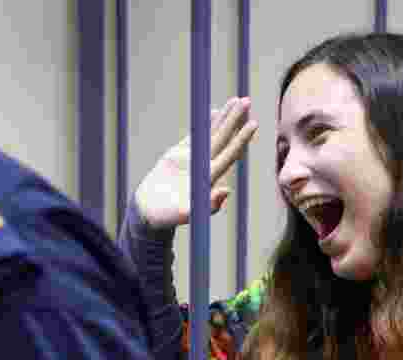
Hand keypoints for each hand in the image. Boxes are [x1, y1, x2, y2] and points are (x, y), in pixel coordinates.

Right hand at [134, 96, 257, 229]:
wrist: (148, 213)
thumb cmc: (166, 216)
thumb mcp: (187, 213)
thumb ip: (207, 204)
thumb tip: (227, 192)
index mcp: (208, 177)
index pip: (229, 153)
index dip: (240, 138)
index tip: (253, 123)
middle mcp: (204, 166)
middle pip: (223, 138)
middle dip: (235, 119)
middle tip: (247, 100)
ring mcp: (192, 159)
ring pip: (211, 133)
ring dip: (224, 117)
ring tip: (236, 100)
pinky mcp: (179, 155)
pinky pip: (196, 136)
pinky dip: (206, 124)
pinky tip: (215, 112)